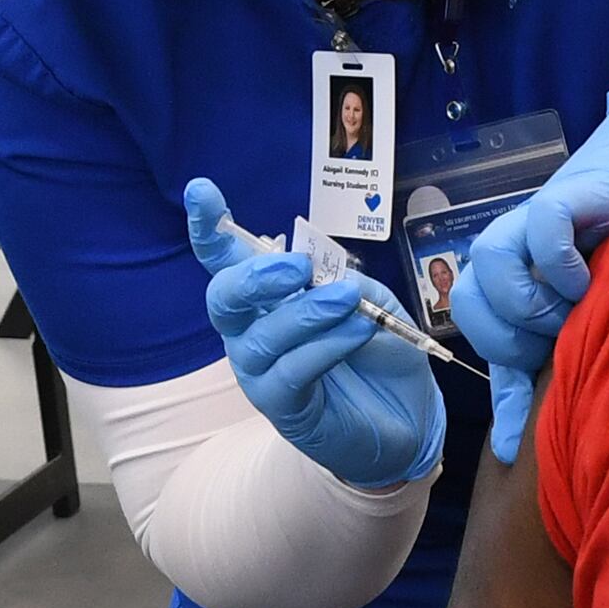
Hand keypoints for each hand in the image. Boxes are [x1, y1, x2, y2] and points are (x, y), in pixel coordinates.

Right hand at [179, 177, 442, 490]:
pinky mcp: (284, 408)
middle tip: (298, 268)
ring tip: (350, 301)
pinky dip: (327, 345)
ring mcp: (261, 372)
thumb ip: (343, 279)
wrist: (408, 415)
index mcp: (266, 296)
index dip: (209, 227)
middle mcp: (250, 331)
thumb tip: (324, 272)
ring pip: (260, 338)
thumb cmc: (379, 350)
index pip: (225, 258)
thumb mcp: (373, 298)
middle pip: (223, 299)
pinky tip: (358, 332)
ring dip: (307, 312)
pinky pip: (293, 371)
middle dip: (254, 276)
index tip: (200, 191)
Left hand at [453, 85, 608, 465]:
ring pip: (486, 265)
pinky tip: (586, 279)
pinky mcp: (562, 197)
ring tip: (574, 310)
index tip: (523, 433)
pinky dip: (557, 261)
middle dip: (513, 338)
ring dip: (528, 301)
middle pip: (466, 304)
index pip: (478, 339)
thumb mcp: (585, 325)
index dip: (501, 384)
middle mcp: (511, 257)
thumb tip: (509, 449)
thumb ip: (541, 377)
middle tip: (562, 341)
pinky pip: (538, 227)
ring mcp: (530, 226)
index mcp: (509, 290)